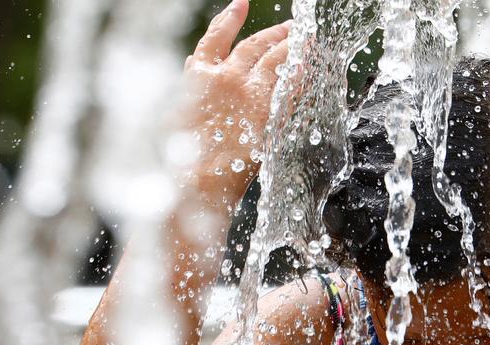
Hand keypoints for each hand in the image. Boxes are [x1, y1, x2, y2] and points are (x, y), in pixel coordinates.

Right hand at [178, 0, 291, 204]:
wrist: (198, 180)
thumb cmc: (183, 156)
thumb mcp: (176, 116)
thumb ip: (190, 89)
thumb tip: (192, 68)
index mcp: (200, 76)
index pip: (216, 38)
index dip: (230, 18)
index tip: (241, 3)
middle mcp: (226, 77)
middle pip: (256, 46)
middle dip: (276, 33)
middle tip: (293, 26)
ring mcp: (249, 92)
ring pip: (276, 59)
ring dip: (294, 47)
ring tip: (308, 39)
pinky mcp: (269, 111)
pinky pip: (291, 85)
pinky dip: (302, 74)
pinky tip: (313, 68)